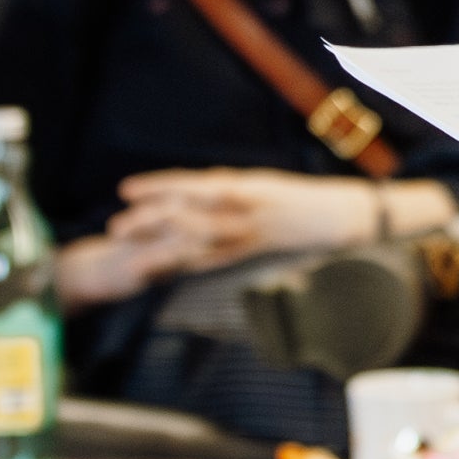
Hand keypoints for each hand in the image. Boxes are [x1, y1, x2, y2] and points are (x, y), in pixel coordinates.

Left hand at [104, 168, 413, 281]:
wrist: (343, 215)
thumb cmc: (305, 199)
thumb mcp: (266, 186)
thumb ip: (234, 190)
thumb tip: (203, 191)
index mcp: (245, 186)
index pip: (192, 186)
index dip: (158, 188)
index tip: (126, 189)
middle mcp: (244, 208)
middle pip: (187, 214)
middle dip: (149, 220)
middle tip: (115, 226)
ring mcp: (250, 232)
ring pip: (199, 238)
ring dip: (162, 244)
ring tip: (136, 249)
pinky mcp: (257, 251)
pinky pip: (219, 259)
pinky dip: (192, 264)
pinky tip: (169, 272)